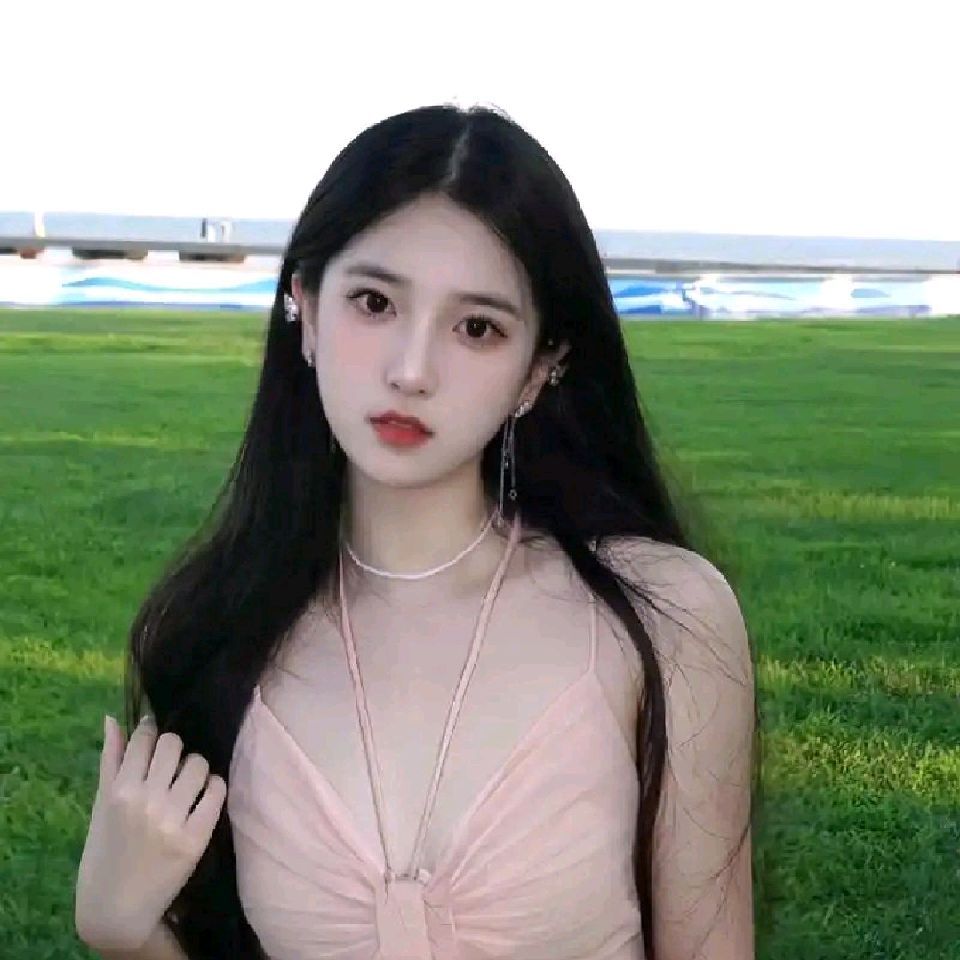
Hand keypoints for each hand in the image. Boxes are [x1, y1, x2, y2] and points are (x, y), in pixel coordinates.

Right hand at [75, 713, 226, 951]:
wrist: (116, 910)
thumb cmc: (104, 853)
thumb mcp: (100, 806)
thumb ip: (110, 760)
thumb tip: (112, 718)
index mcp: (119, 792)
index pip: (145, 738)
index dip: (151, 732)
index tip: (154, 738)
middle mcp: (146, 801)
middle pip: (174, 745)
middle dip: (174, 749)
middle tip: (171, 764)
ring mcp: (172, 820)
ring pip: (198, 764)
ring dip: (195, 767)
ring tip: (187, 781)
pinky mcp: (195, 839)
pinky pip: (217, 792)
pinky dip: (213, 787)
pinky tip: (203, 795)